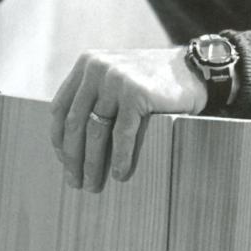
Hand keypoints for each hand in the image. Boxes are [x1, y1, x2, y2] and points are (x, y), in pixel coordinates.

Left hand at [50, 47, 207, 191]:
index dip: (59, 138)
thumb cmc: (152, 82)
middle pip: (74, 122)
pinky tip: (119, 175)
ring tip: (94, 185)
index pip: (60, 107)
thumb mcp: (115, 79)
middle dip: (73, 157)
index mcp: (86, 65)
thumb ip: (94, 96)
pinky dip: (119, 158)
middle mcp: (96, 69)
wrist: (192, 68)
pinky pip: (122, 133)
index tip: (64, 161)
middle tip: (76, 182)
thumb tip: (71, 143)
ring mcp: (115, 79)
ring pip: (95, 131)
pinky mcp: (136, 93)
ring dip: (92, 163)